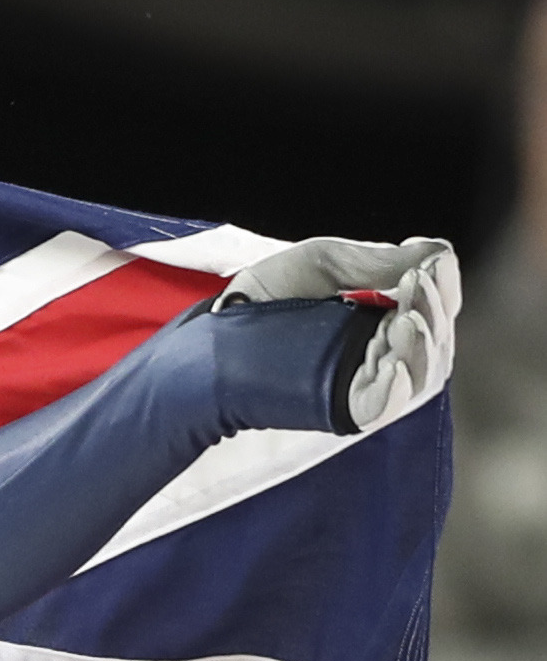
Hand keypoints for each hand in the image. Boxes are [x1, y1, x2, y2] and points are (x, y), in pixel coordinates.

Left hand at [219, 236, 457, 431]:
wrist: (218, 329)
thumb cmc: (268, 295)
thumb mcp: (325, 263)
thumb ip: (380, 261)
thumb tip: (438, 252)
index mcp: (384, 315)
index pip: (434, 305)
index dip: (443, 285)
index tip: (433, 263)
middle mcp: (382, 350)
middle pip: (434, 338)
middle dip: (434, 309)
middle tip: (416, 284)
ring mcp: (365, 381)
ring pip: (418, 373)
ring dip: (422, 345)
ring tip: (407, 318)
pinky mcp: (343, 408)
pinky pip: (383, 407)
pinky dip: (397, 389)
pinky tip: (395, 366)